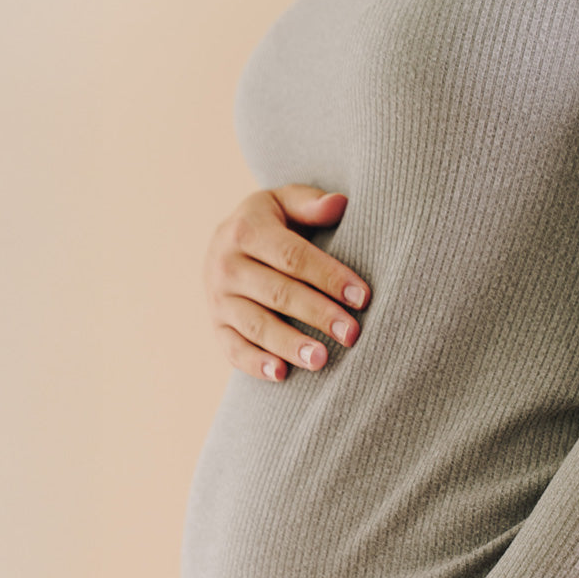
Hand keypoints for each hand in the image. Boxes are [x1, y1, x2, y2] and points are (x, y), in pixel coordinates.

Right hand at [202, 184, 371, 382]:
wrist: (228, 244)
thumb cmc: (273, 224)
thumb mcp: (286, 203)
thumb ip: (310, 203)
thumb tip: (340, 203)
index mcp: (246, 230)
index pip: (292, 256)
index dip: (329, 277)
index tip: (362, 297)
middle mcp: (226, 264)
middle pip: (278, 293)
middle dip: (317, 314)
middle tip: (352, 334)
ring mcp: (218, 298)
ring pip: (256, 325)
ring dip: (289, 344)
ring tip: (321, 360)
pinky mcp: (216, 326)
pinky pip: (233, 349)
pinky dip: (256, 364)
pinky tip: (282, 374)